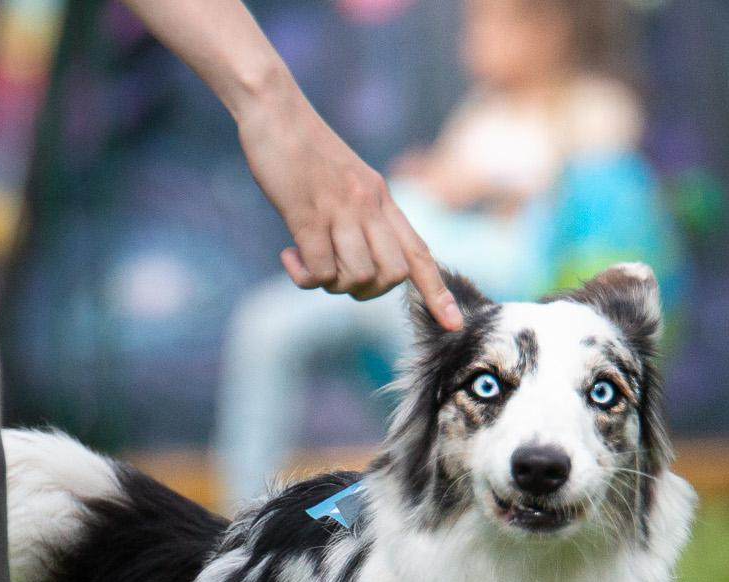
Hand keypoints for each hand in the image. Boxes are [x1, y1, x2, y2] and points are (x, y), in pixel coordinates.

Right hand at [236, 82, 461, 328]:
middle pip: (392, 275)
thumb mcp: (345, 180)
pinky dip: (304, 276)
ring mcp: (341, 210)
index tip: (453, 324)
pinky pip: (320, 270)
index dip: (438, 292)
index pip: (419, 252)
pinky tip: (290, 254)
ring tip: (308, 261)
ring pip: (357, 277)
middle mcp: (370, 205)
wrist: (275, 109)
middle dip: (365, 291)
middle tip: (334, 273)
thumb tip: (359, 259)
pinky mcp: (308, 215)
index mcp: (382, 198)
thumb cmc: (303, 149)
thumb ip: (359, 215)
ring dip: (331, 283)